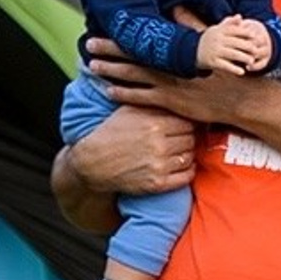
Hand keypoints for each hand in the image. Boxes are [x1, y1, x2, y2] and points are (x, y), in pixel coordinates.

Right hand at [67, 105, 198, 195]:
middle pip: (191, 139)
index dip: (185, 124)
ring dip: (185, 154)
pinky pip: (186, 176)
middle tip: (176, 140)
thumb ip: (153, 103)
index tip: (179, 127)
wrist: (90, 164)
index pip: (188, 122)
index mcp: (154, 124)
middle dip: (185, 139)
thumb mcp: (128, 111)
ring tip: (175, 152)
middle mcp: (159, 145)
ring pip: (189, 157)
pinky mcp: (156, 184)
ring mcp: (159, 166)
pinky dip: (187, 171)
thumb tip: (176, 95)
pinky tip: (179, 166)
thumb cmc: (110, 134)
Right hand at [196, 16, 272, 76]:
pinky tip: (241, 72)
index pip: (236, 31)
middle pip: (237, 43)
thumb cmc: (210, 39)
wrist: (192, 51)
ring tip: (251, 61)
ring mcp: (214, 51)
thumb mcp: (217, 29)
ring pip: (233, 54)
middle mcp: (217, 41)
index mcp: (219, 31)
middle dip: (248, 47)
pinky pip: (225, 66)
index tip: (255, 36)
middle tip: (256, 51)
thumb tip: (239, 16)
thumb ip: (229, 23)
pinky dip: (234, 69)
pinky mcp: (211, 62)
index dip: (246, 33)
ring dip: (244, 58)